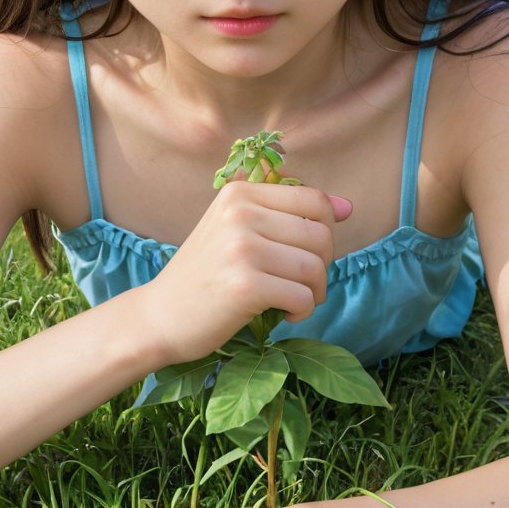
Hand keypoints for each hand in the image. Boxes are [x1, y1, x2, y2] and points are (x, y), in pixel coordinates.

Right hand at [138, 179, 352, 364]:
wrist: (160, 315)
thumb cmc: (207, 273)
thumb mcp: (237, 229)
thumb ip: (288, 214)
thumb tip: (348, 207)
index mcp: (240, 192)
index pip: (314, 200)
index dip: (324, 230)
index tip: (305, 253)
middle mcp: (240, 213)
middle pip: (321, 234)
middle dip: (321, 265)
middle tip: (298, 283)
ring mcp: (241, 248)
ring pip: (315, 267)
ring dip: (314, 292)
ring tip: (291, 299)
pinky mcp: (245, 286)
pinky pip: (302, 296)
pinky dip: (301, 311)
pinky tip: (282, 314)